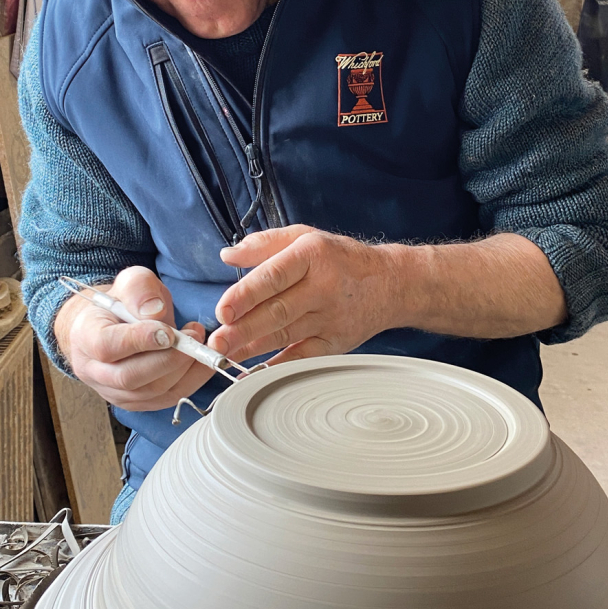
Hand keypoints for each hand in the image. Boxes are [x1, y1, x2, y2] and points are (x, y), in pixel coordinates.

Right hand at [53, 266, 213, 411]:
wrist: (112, 327)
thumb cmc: (121, 304)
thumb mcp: (129, 282)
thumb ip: (140, 290)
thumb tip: (155, 312)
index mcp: (86, 336)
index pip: (106, 346)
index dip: (139, 340)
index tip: (169, 331)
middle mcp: (94, 370)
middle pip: (130, 376)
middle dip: (169, 359)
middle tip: (193, 337)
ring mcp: (114, 392)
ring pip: (152, 391)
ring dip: (184, 369)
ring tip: (200, 344)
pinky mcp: (136, 402)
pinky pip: (167, 398)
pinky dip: (191, 381)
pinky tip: (202, 361)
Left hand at [209, 226, 402, 364]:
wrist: (391, 284)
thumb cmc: (342, 259)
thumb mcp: (305, 236)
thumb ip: (264, 244)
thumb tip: (228, 255)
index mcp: (312, 255)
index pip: (274, 276)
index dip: (246, 295)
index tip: (222, 311)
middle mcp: (323, 287)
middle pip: (278, 311)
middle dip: (243, 329)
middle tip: (216, 343)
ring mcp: (331, 318)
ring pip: (286, 336)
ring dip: (252, 348)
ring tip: (224, 357)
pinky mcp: (336, 342)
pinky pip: (303, 357)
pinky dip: (277, 367)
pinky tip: (254, 372)